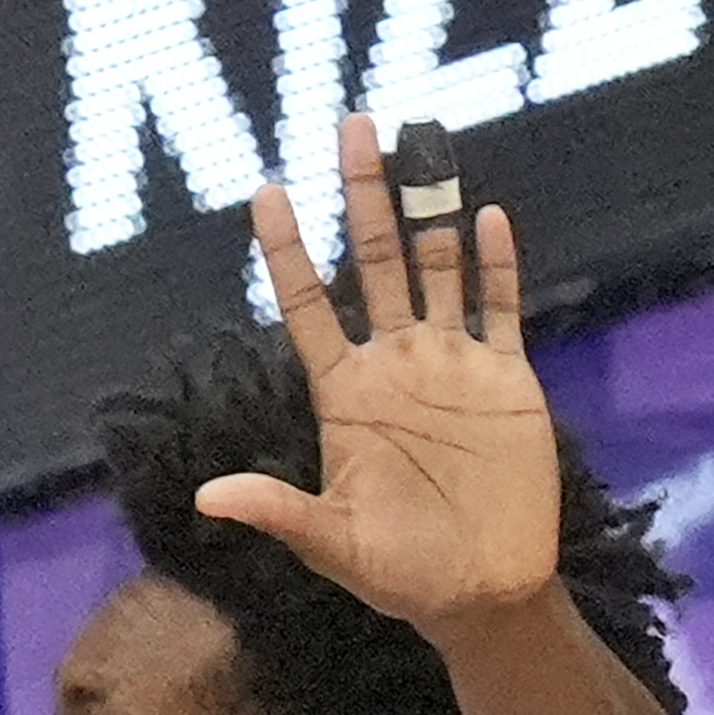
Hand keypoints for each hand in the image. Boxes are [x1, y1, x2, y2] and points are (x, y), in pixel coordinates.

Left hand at [203, 116, 560, 633]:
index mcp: (344, 394)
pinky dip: (496, 265)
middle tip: (350, 122)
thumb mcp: (331, 545)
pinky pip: (501, 308)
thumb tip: (207, 497)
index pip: (308, 304)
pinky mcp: (506, 379)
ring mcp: (451, 365)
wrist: (483, 592)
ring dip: (430, 207)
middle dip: (361, 194)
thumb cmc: (399, 574)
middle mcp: (394, 364)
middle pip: (373, 261)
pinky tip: (487, 217)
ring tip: (420, 140)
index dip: (289, 249)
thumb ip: (277, 511)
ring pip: (437, 268)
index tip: (267, 189)